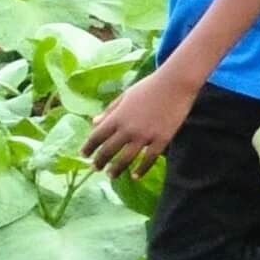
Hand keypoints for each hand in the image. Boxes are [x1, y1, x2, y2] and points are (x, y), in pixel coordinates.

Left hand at [81, 69, 196, 180]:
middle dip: (99, 162)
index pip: (97, 136)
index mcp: (118, 116)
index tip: (84, 155)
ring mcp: (145, 136)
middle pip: (108, 151)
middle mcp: (128, 128)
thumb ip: (109, 110)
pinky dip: (140, 170)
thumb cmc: (149, 87)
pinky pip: (148, 160)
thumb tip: (93, 122)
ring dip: (116, 169)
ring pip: (126, 159)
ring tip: (111, 175)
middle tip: (95, 168)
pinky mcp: (161, 140)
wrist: (175, 83)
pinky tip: (135, 176)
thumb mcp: (125, 96)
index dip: (88, 147)